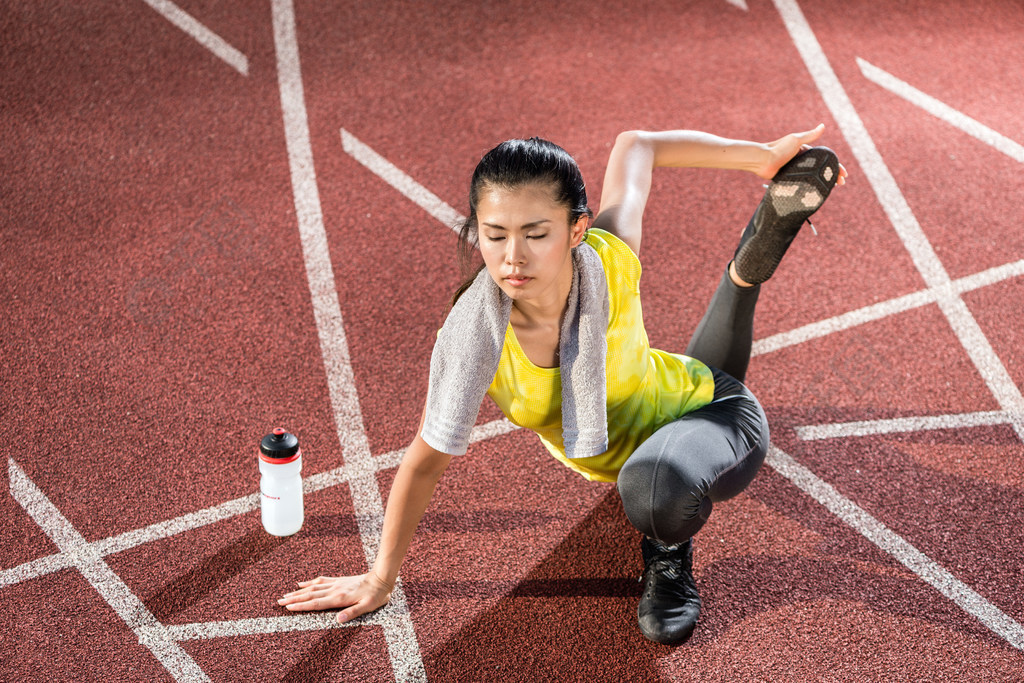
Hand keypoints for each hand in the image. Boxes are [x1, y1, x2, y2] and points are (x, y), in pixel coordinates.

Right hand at [277, 571, 392, 623]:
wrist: (381, 578)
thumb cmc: (375, 595)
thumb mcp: (367, 607)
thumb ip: (353, 613)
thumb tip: (338, 620)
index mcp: (339, 598)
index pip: (316, 603)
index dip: (301, 606)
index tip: (288, 607)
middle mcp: (334, 590)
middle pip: (310, 595)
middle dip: (294, 599)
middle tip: (279, 602)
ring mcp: (335, 584)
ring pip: (312, 587)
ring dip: (298, 592)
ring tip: (286, 595)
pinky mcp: (338, 581)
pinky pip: (321, 580)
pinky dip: (309, 582)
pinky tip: (301, 584)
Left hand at [757, 123, 847, 185]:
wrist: (761, 160)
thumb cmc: (778, 148)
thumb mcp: (796, 140)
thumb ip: (810, 135)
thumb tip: (823, 125)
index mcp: (805, 151)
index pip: (825, 159)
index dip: (835, 166)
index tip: (843, 174)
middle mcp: (802, 161)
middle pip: (820, 169)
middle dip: (832, 175)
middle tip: (842, 183)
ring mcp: (796, 170)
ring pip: (813, 177)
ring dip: (823, 182)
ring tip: (832, 189)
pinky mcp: (789, 178)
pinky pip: (802, 184)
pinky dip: (810, 187)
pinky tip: (816, 193)